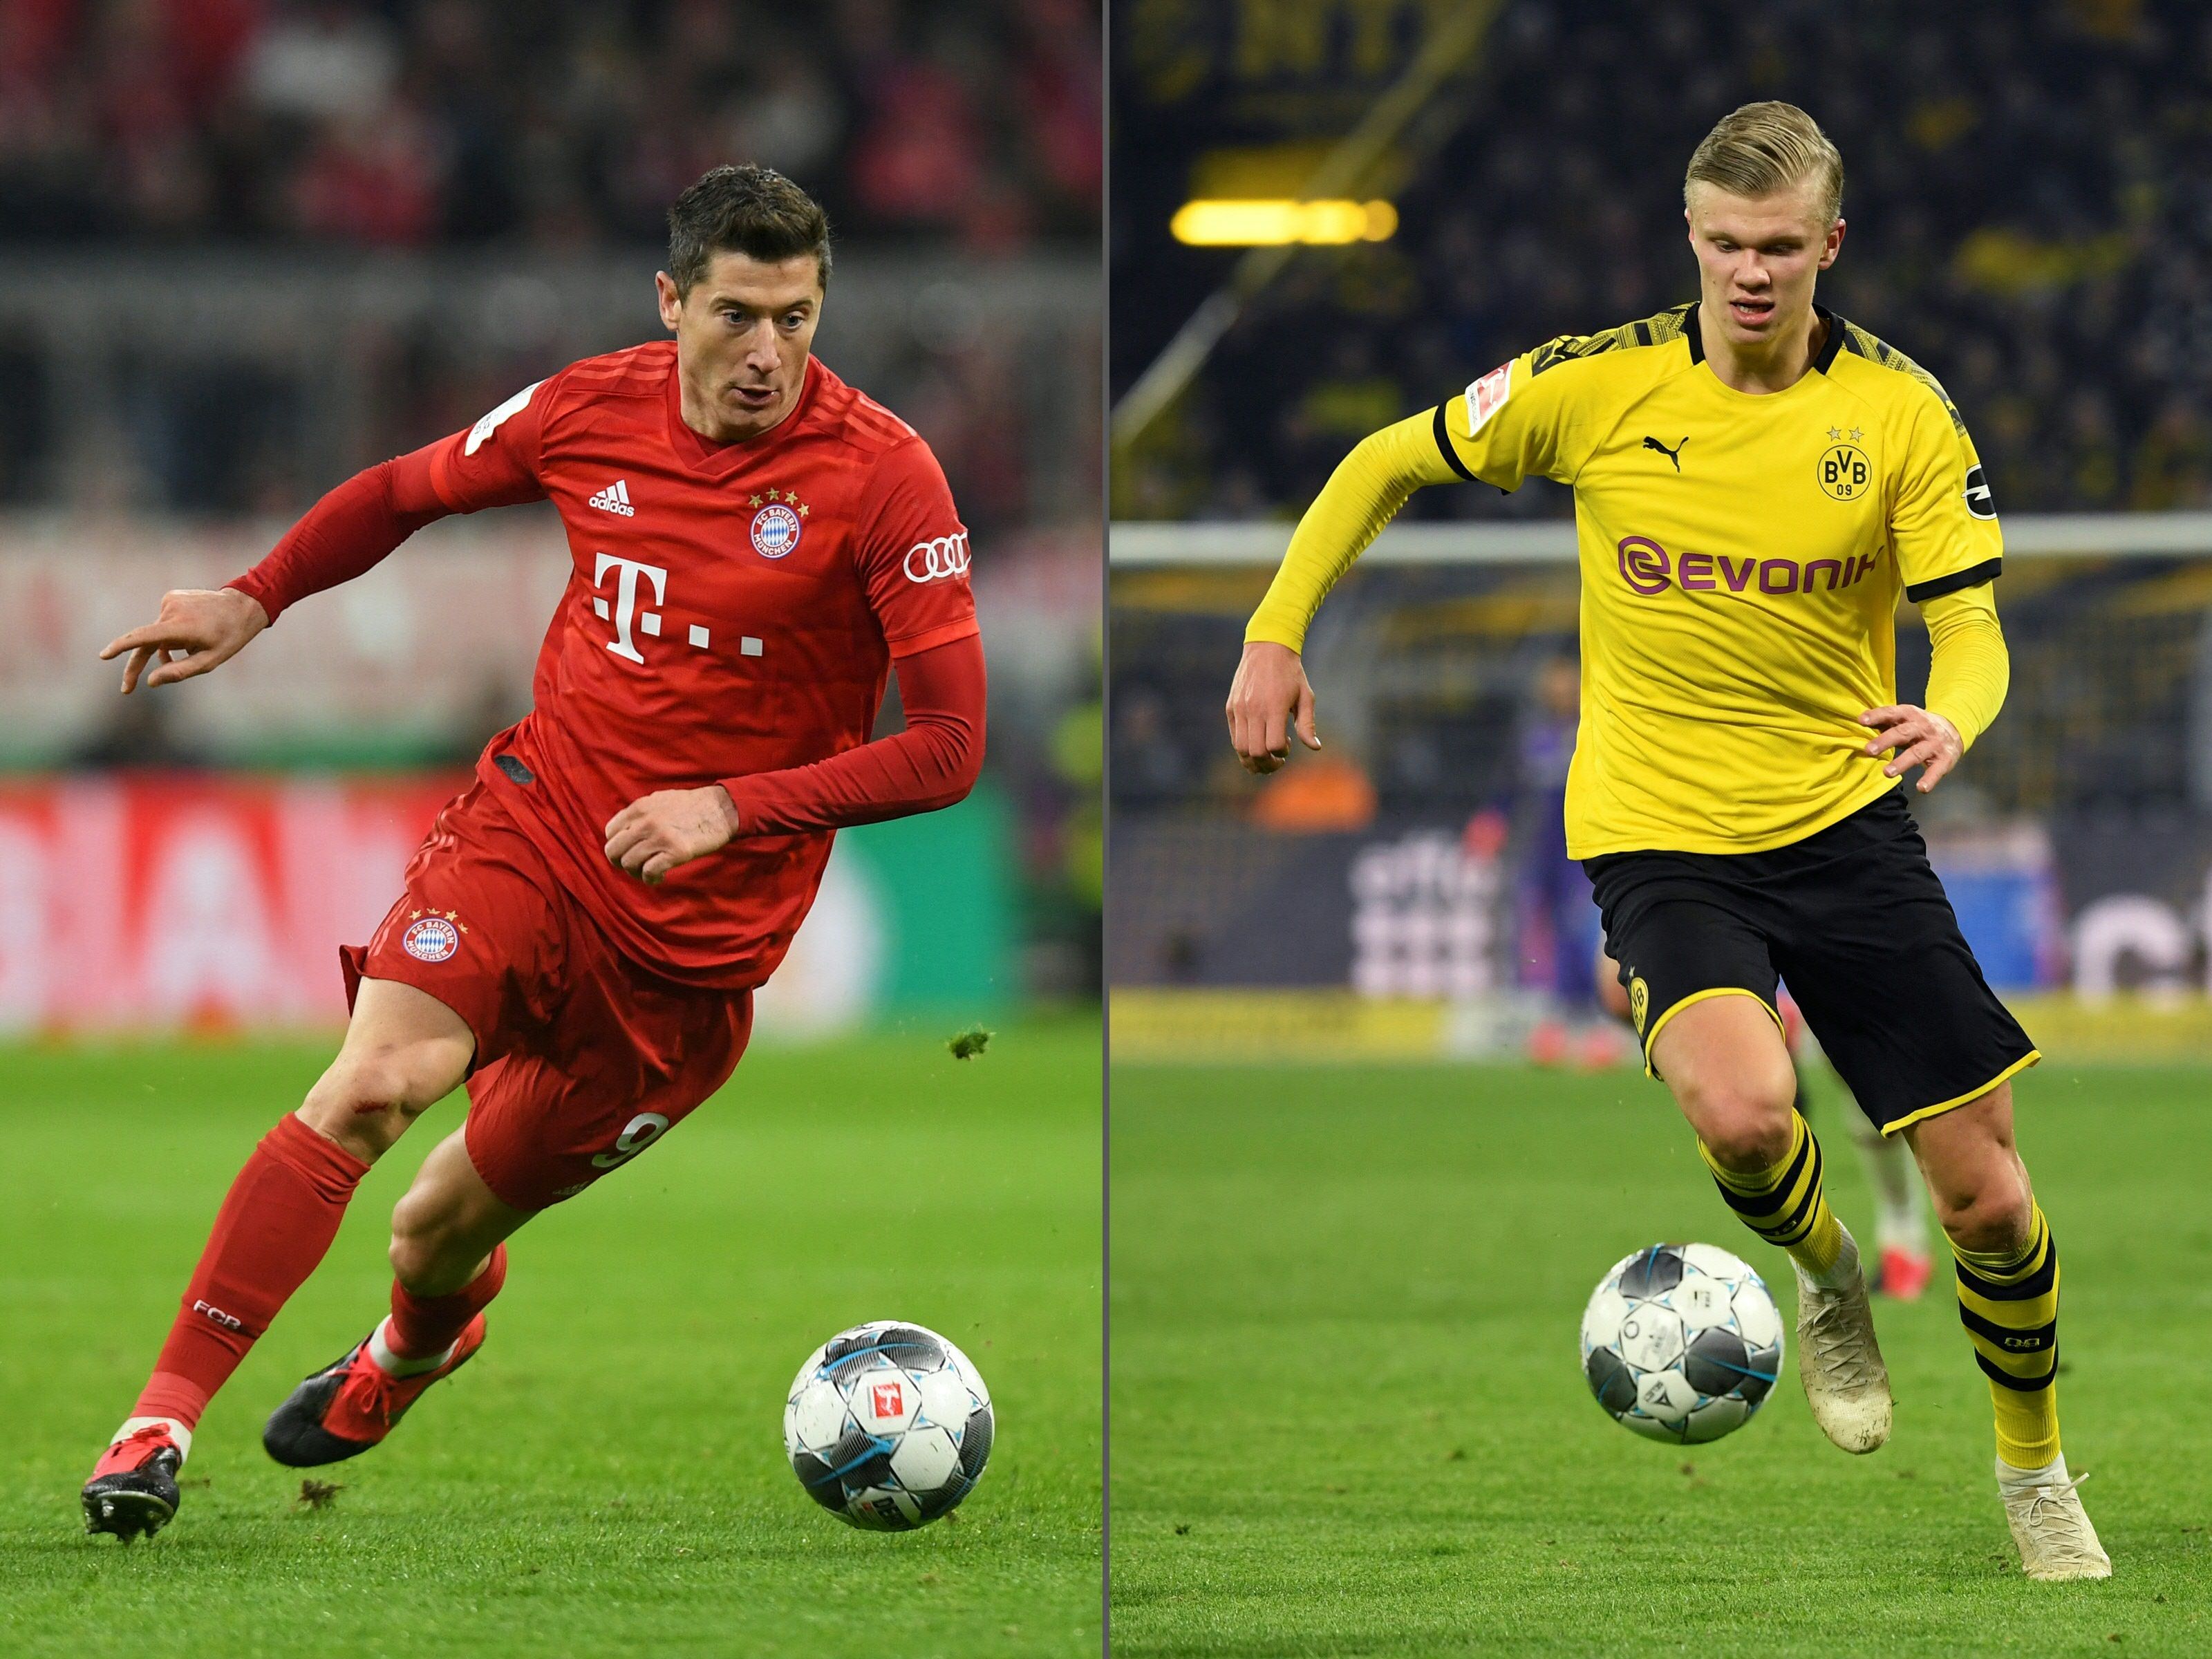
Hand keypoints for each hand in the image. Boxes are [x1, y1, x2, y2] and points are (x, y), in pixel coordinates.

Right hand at [99, 587, 268, 692]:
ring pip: (156, 634)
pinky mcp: (171, 597)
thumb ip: (180, 672)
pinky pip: (163, 623)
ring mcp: (170, 601)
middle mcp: (171, 610)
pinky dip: (169, 635)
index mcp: (181, 627)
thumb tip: (150, 682)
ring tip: (190, 651)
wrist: (243, 605)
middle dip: (136, 665)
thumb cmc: (229, 637)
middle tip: (126, 689)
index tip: (104, 655)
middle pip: (144, 642)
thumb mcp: (209, 661)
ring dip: (163, 648)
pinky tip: (190, 636)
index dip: (121, 647)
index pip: (143, 637)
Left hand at [603, 786, 740, 883]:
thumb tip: (625, 830)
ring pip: (630, 863)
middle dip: (620, 862)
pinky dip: (650, 879)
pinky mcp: (675, 852)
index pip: (610, 832)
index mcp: (640, 808)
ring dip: (637, 873)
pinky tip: (659, 877)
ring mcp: (660, 837)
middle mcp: (645, 822)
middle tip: (634, 866)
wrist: (721, 809)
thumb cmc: (693, 806)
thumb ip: (640, 813)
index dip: (617, 845)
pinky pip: (649, 872)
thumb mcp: (660, 800)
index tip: (628, 850)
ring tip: (649, 872)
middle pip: (614, 850)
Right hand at [1226, 641, 1319, 774]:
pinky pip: (1235, 737)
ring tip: (1264, 758)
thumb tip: (1315, 748)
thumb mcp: (1305, 697)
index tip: (1290, 745)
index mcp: (1275, 707)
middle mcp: (1254, 710)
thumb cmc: (1291, 673)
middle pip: (1256, 752)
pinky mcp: (1231, 708)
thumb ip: (1307, 724)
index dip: (1283, 753)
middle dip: (1268, 764)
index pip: (1275, 745)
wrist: (1267, 648)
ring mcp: (1240, 709)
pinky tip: (1256, 743)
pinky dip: (1244, 748)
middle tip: (1277, 761)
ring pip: (1241, 748)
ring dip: (1253, 761)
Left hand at [1859, 703, 1962, 792]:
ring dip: (1901, 763)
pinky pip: (1937, 770)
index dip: (1877, 716)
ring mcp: (1934, 744)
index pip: (1892, 713)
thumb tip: (1861, 719)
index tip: (1861, 720)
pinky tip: (1921, 788)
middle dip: (1885, 741)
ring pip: (1917, 753)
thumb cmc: (1919, 726)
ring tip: (1887, 772)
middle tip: (1869, 750)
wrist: (1954, 729)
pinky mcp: (1945, 759)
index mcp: (1910, 715)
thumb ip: (1885, 720)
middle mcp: (1923, 728)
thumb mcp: (1904, 718)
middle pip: (1902, 733)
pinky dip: (1930, 779)